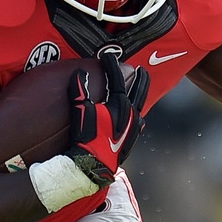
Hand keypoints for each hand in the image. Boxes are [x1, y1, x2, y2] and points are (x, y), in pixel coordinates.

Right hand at [68, 47, 150, 186]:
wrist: (93, 165)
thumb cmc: (86, 139)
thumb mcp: (81, 112)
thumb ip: (80, 91)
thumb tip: (80, 73)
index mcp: (120, 105)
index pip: (117, 80)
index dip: (111, 66)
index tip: (108, 56)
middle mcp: (131, 115)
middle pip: (138, 91)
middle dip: (139, 79)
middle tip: (142, 69)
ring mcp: (134, 128)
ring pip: (140, 106)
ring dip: (141, 95)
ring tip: (141, 89)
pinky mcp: (131, 140)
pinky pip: (139, 123)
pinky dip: (138, 114)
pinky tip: (139, 116)